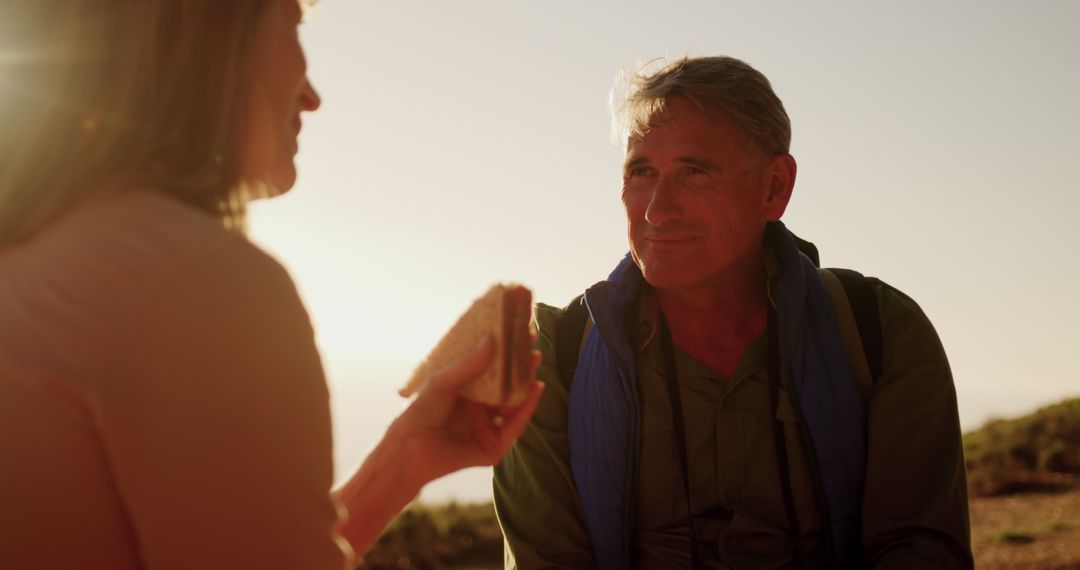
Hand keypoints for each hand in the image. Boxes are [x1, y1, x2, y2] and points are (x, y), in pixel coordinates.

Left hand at [386, 335, 543, 486]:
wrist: (409, 448)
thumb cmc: (421, 412)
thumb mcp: (443, 381)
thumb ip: (468, 364)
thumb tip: (491, 340)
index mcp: (469, 393)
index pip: (493, 370)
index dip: (506, 353)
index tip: (518, 332)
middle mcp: (482, 409)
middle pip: (508, 386)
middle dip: (521, 366)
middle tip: (532, 343)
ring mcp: (489, 428)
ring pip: (515, 404)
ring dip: (527, 383)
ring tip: (536, 360)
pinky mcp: (494, 447)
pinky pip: (515, 427)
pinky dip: (526, 408)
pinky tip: (534, 389)